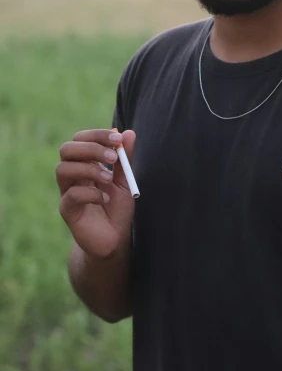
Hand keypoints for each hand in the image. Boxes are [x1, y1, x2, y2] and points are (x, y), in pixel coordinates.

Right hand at [57, 129, 135, 258]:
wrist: (115, 237)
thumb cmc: (117, 206)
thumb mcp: (125, 179)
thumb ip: (125, 158)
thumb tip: (129, 133)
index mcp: (84, 163)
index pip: (80, 139)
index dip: (97, 135)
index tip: (118, 139)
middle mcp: (72, 175)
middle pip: (67, 149)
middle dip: (91, 148)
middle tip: (113, 158)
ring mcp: (67, 192)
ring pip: (62, 169)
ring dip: (89, 169)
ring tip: (109, 179)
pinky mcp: (67, 210)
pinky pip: (71, 195)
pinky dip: (91, 193)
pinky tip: (106, 199)